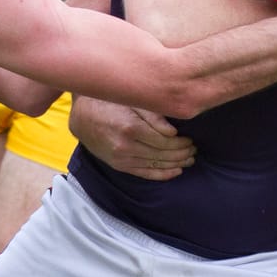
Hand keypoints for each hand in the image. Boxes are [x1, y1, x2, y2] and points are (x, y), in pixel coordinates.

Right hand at [70, 97, 194, 180]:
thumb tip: (173, 132)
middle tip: (194, 149)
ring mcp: (122, 159)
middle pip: (163, 155)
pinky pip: (145, 174)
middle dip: (182, 153)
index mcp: (131, 128)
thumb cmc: (109, 103)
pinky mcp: (119, 165)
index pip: (165, 141)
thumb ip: (153, 115)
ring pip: (156, 166)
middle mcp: (126, 146)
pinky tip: (176, 171)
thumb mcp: (131, 101)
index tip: (190, 139)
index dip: (181, 143)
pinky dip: (162, 174)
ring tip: (189, 159)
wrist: (82, 117)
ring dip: (176, 164)